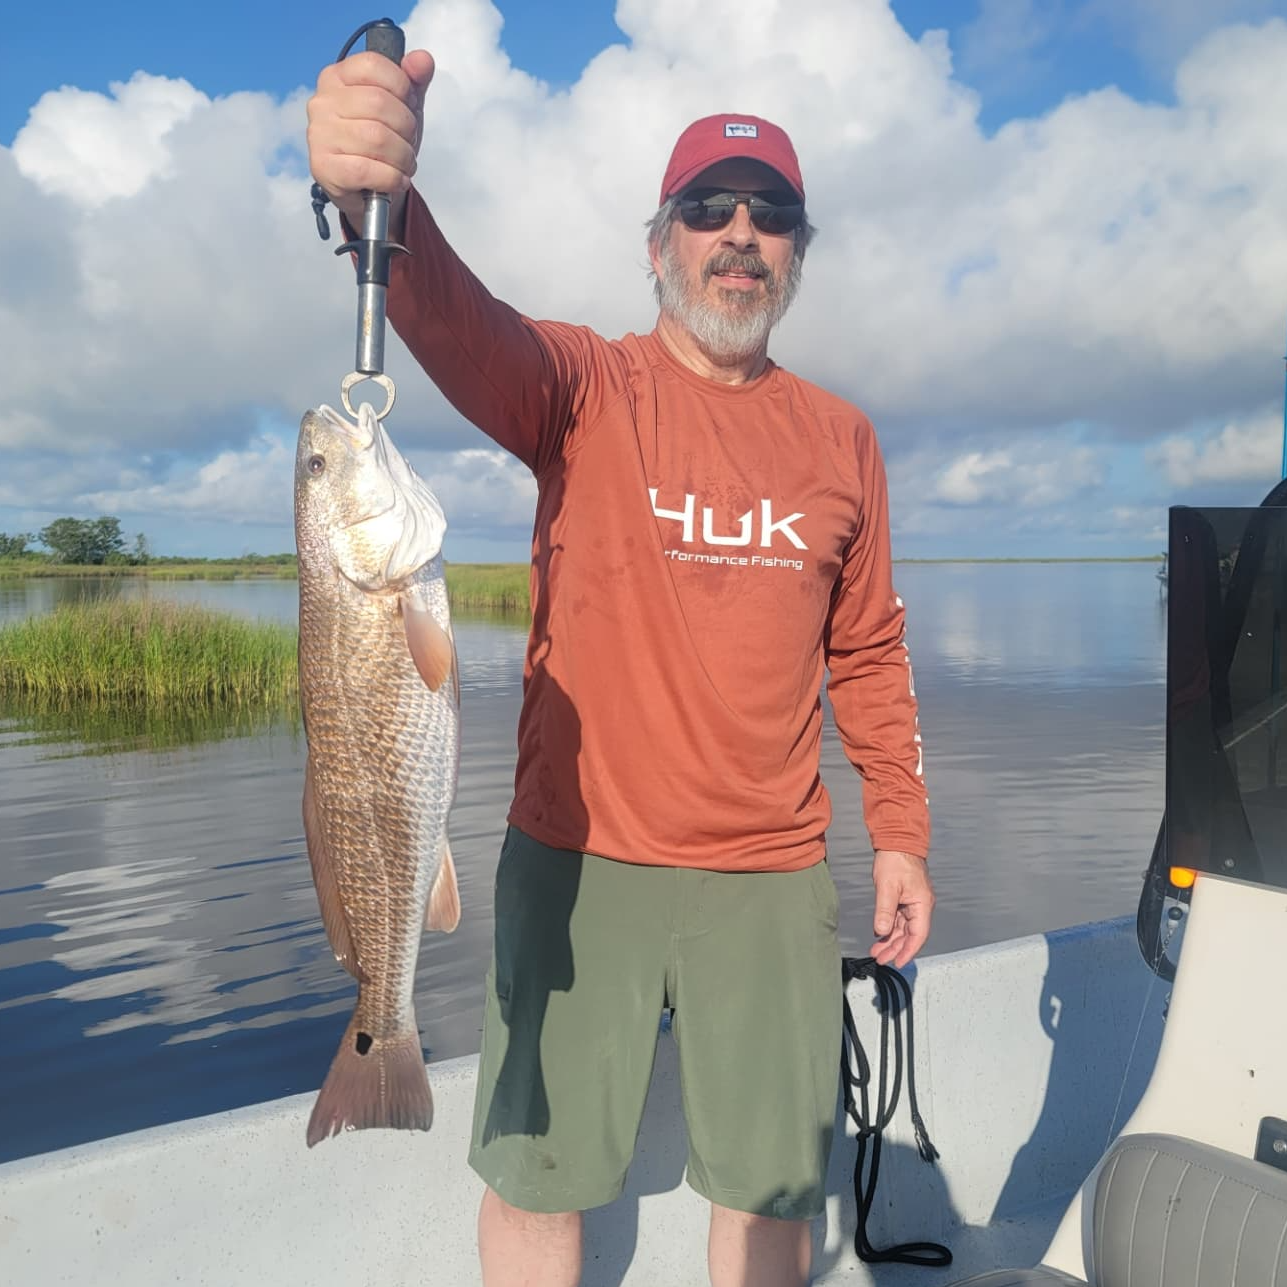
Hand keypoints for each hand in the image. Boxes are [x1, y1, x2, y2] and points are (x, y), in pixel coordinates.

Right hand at [306, 48, 435, 227]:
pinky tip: (396, 180)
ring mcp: (319, 134)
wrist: (368, 190)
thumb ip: (414, 81)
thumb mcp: (403, 106)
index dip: (403, 89)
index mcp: (337, 77)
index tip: (408, 108)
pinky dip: (391, 178)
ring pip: (376, 138)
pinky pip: (366, 170)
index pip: (374, 65)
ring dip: (403, 157)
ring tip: (404, 164)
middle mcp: (322, 102)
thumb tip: (422, 60)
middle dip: (406, 128)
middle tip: (408, 143)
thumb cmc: (383, 143)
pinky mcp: (322, 167)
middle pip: (379, 103)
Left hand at [870, 850, 933, 967]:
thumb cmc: (896, 859)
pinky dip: (889, 928)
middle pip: (910, 934)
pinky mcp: (905, 898)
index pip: (918, 935)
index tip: (897, 962)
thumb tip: (882, 931)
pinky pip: (898, 919)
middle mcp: (920, 905)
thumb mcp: (887, 887)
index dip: (908, 951)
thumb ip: (885, 911)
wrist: (897, 840)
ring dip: (891, 940)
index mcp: (922, 904)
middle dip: (895, 948)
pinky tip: (880, 934)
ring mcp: (913, 902)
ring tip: (877, 950)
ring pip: (903, 928)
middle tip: (881, 958)